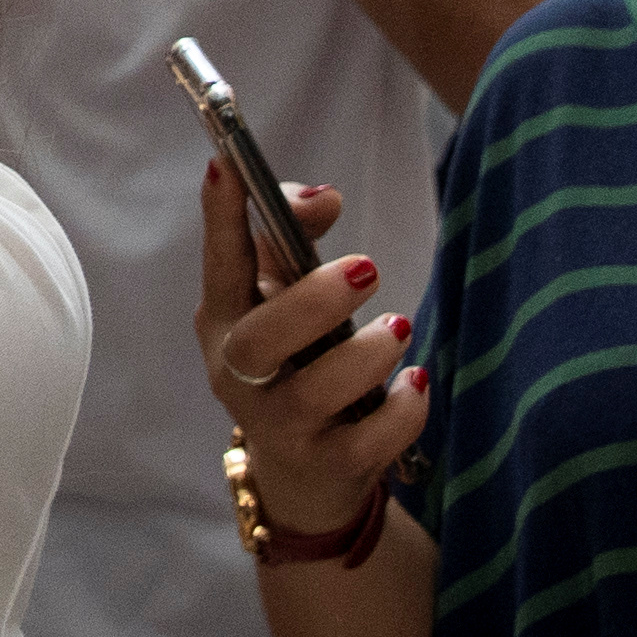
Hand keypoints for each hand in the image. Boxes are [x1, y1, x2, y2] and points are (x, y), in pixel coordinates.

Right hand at [195, 163, 425, 533]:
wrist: (305, 471)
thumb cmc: (296, 357)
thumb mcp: (286, 293)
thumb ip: (294, 233)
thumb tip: (325, 197)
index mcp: (225, 319)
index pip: (220, 264)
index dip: (220, 218)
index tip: (227, 166)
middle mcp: (239, 374)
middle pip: (258, 342)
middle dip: (312, 301)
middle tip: (368, 266)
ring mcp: (279, 427)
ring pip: (310, 396)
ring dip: (362, 357)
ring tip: (400, 327)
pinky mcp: (326, 465)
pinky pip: (364, 445)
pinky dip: (399, 413)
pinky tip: (416, 382)